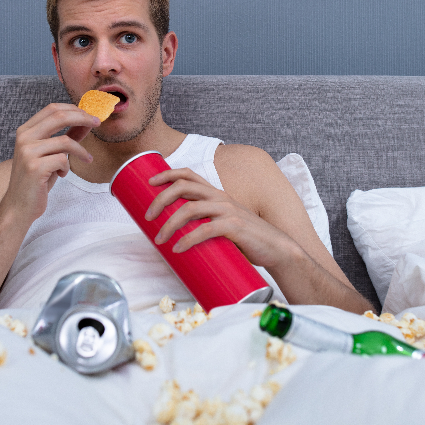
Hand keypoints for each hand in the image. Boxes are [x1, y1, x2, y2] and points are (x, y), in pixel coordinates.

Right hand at [2, 103, 99, 223]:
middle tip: (97, 123)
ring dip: (80, 151)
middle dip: (82, 118)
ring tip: (86, 159)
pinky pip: (62, 160)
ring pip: (65, 141)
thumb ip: (66, 137)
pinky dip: (67, 167)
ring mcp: (28, 152)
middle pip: (58, 117)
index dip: (73, 109)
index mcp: (25, 131)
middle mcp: (24, 138)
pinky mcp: (34, 167)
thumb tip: (85, 123)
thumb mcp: (51, 155)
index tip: (90, 114)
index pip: (52, 109)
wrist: (18, 207)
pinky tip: (62, 174)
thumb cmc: (35, 181)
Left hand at [144, 168, 291, 264]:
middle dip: (160, 200)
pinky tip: (177, 248)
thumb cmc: (247, 239)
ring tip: (159, 240)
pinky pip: (204, 230)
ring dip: (169, 224)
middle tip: (147, 217)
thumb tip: (177, 233)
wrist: (276, 249)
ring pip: (189, 209)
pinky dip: (187, 239)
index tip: (149, 183)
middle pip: (183, 188)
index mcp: (217, 194)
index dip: (167, 174)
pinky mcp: (234, 226)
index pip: (189, 175)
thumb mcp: (224, 223)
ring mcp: (228, 210)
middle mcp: (220, 197)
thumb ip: (206, 222)